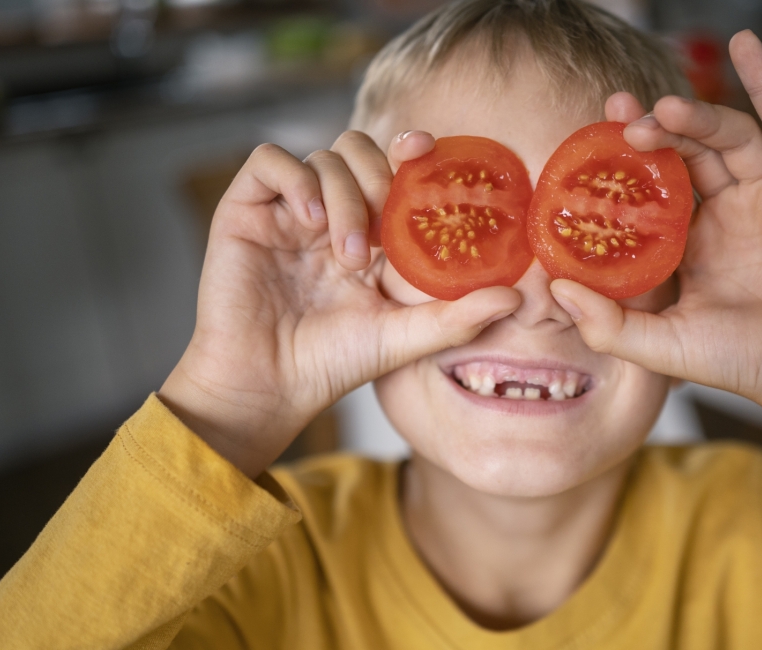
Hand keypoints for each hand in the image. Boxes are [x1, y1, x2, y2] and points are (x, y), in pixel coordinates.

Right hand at [160, 132, 519, 477]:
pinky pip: (269, 160)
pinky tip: (309, 222)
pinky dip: (295, 180)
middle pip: (358, 150)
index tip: (426, 150)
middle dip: (376, 179)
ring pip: (322, 156)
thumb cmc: (333, 363)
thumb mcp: (404, 337)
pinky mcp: (246, 211)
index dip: (411, 151)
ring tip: (347, 256)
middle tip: (380, 235)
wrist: (268, 387)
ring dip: (343, 197)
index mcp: (370, 233)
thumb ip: (457, 316)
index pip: (392, 170)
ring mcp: (288, 211)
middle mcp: (330, 214)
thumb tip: (515, 297)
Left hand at [550, 30, 761, 534]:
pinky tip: (745, 45)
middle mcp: (725, 213)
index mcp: (689, 243)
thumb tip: (554, 291)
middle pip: (685, 152)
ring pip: (727, 137)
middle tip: (621, 111)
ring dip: (697, 115)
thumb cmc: (742, 362)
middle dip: (653, 127)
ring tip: (666, 109)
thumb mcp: (661, 346)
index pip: (649, 187)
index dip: (624, 158)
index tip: (594, 133)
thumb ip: (607, 323)